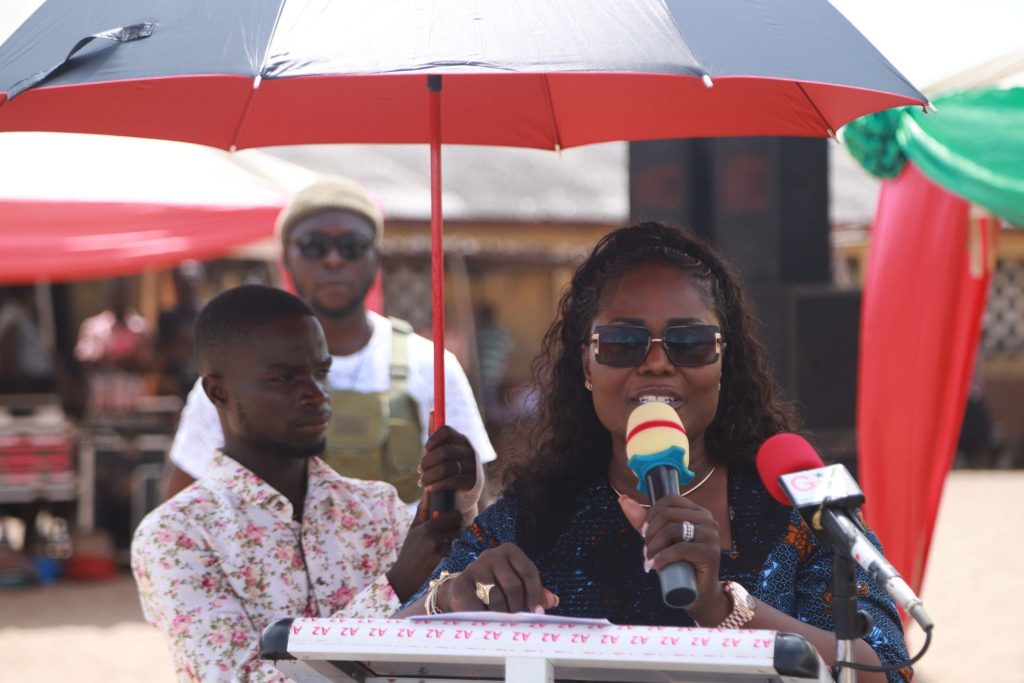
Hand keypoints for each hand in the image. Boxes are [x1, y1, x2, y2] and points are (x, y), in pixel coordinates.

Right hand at [386, 508, 461, 601]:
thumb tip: (427, 493)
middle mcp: (430, 535)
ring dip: (455, 535)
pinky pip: (451, 548)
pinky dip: (450, 548)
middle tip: (456, 525)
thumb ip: (422, 513)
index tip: (454, 515)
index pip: (447, 513)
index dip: (454, 513)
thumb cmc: (409, 550)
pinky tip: (443, 551)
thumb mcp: (413, 530)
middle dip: (458, 522)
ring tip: (449, 538)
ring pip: (456, 534)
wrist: (404, 575)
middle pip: (455, 521)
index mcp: (424, 526)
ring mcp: (436, 547)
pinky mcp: (440, 558)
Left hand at [419, 425, 476, 493]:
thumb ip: (435, 445)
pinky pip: (453, 481)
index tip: (425, 450)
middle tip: (420, 469)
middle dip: (428, 461)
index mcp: (460, 440)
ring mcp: (472, 466)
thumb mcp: (443, 456)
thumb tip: (429, 428)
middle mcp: (468, 451)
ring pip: (446, 468)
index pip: (446, 432)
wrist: (464, 492)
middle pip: (444, 451)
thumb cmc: (449, 469)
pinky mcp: (473, 481)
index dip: (433, 439)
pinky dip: (438, 485)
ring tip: (422, 482)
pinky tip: (431, 488)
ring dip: (430, 476)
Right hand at [441, 543, 558, 613]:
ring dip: (502, 614)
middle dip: (518, 607)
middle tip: (517, 618)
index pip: (529, 572)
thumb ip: (535, 591)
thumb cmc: (497, 585)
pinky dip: (485, 618)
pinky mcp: (462, 583)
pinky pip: (478, 606)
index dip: (536, 594)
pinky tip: (487, 622)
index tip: (538, 613)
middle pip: (514, 586)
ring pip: (496, 598)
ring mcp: (475, 568)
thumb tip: (553, 601)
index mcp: (510, 551)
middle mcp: (492, 555)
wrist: (463, 589)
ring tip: (503, 619)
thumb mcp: (518, 583)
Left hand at [618, 494, 728, 623]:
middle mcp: (708, 520)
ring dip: (654, 545)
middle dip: (651, 532)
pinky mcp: (711, 553)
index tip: (645, 532)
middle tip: (647, 549)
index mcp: (698, 512)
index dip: (652, 514)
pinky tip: (655, 565)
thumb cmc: (678, 563)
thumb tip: (623, 499)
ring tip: (650, 558)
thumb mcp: (658, 539)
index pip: (670, 500)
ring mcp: (711, 536)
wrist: (696, 593)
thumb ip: (642, 519)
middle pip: (668, 514)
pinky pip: (680, 549)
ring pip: (672, 529)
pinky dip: (662, 557)